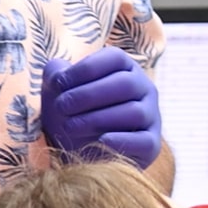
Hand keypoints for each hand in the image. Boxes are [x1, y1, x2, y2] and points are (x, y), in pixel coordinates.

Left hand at [41, 47, 160, 169]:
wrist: (78, 149)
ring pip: (134, 112)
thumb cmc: (72, 110)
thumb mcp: (59, 88)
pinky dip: (121, 141)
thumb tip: (59, 72)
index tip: (59, 84)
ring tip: (70, 126)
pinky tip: (99, 141)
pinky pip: (144, 141)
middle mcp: (144, 88)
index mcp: (125, 67)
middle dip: (87, 95)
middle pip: (125, 84)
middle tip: (61, 107)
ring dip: (97, 119)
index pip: (114, 58)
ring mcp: (151, 116)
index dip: (85, 69)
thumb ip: (56, 72)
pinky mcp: (151, 145)